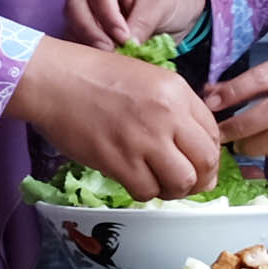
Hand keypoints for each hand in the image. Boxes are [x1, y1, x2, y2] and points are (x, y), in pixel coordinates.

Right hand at [10, 37, 222, 198]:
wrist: (55, 80)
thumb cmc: (97, 76)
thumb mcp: (149, 79)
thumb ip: (176, 107)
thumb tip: (193, 143)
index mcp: (177, 93)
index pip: (213, 134)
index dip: (209, 155)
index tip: (198, 163)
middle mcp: (167, 116)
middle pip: (205, 162)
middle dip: (202, 178)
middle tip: (188, 182)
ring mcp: (143, 140)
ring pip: (182, 182)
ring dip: (175, 190)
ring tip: (163, 184)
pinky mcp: (118, 161)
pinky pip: (147, 190)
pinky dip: (146, 192)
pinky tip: (138, 182)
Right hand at [66, 0, 209, 51]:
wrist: (179, 6)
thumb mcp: (161, 6)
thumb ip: (141, 25)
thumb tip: (126, 48)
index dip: (108, 17)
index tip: (124, 37)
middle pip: (76, 8)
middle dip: (92, 32)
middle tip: (110, 52)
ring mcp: (82, 6)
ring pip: (72, 26)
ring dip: (88, 45)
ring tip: (109, 60)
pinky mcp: (83, 27)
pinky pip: (76, 40)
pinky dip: (86, 53)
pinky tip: (102, 63)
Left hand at [208, 50, 267, 160]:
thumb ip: (266, 77)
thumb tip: (220, 91)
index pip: (259, 79)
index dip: (231, 92)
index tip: (210, 102)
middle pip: (267, 113)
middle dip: (237, 127)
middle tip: (219, 135)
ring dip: (253, 145)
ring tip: (239, 147)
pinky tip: (265, 149)